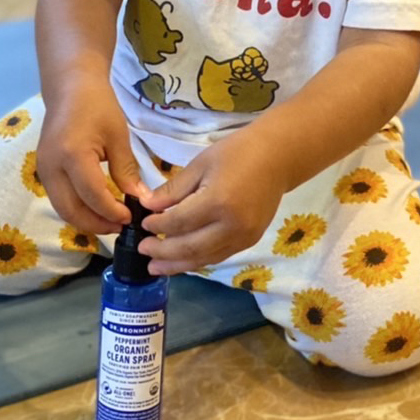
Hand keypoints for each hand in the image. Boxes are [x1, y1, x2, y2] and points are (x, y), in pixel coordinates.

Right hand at [37, 85, 151, 235]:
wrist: (70, 86)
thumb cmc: (98, 105)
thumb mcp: (118, 136)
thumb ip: (126, 170)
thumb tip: (140, 200)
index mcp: (72, 155)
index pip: (92, 196)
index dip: (112, 212)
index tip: (131, 217)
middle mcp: (51, 167)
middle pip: (70, 210)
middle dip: (96, 224)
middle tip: (120, 227)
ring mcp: (43, 170)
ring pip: (62, 208)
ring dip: (86, 219)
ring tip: (111, 220)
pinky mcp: (43, 170)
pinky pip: (59, 198)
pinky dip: (77, 208)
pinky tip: (96, 208)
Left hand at [139, 129, 289, 275]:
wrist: (277, 157)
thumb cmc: (237, 152)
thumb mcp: (201, 164)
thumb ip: (174, 189)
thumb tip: (148, 206)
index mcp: (217, 202)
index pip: (179, 222)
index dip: (157, 226)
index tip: (142, 224)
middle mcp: (231, 226)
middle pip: (190, 248)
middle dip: (163, 252)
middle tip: (143, 250)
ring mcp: (243, 237)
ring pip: (204, 258)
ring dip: (178, 264)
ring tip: (156, 267)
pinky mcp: (250, 241)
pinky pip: (219, 256)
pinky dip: (198, 260)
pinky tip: (183, 261)